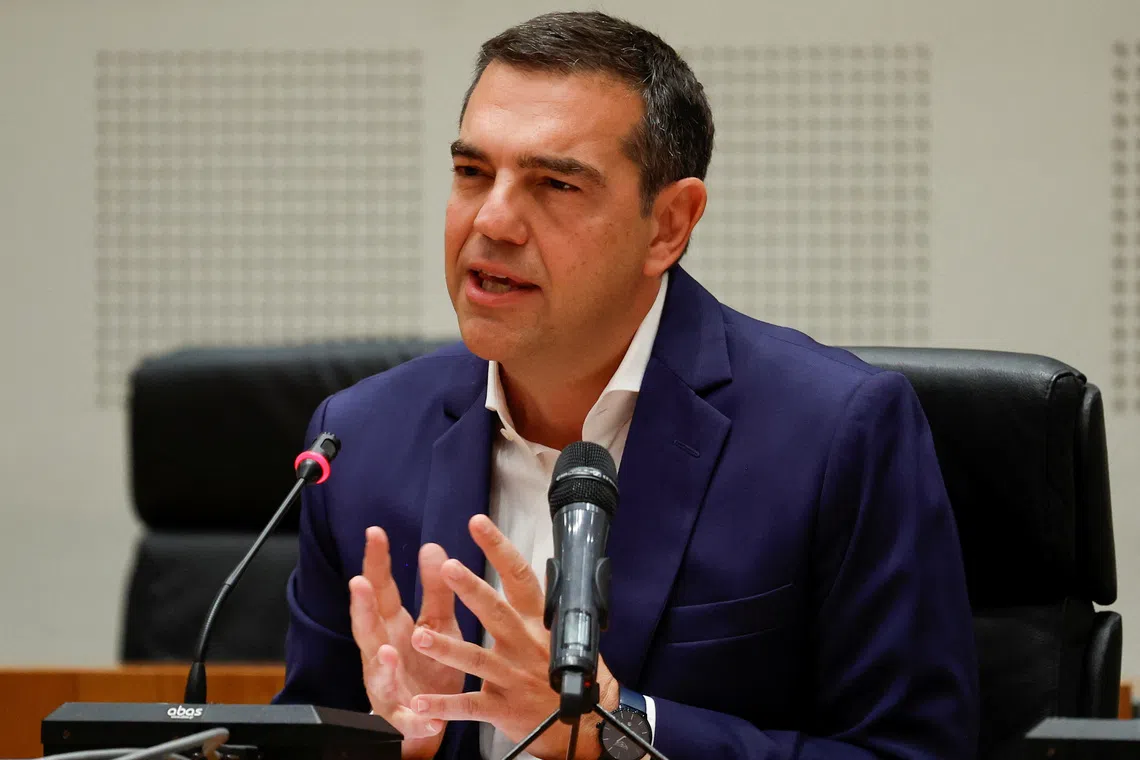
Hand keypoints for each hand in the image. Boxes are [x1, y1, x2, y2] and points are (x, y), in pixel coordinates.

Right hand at [349, 527, 466, 759]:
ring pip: (380, 674)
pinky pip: (408, 718)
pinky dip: (415, 719)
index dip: (376, 562)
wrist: (431, 717)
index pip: (380, 589)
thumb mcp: (438, 623)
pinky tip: (426, 717)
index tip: (375, 533)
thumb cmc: (431, 664)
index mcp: (392, 626)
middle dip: (362, 607)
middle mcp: (383, 653)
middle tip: (360, 584)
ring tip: (388, 652)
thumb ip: (435, 588)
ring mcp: (389, 686)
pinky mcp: (404, 717)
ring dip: (382, 664)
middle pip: (368, 627)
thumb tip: (432, 546)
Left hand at [407, 515, 619, 759]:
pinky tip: (419, 703)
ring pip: (477, 660)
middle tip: (447, 568)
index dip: (499, 548)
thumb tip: (541, 568)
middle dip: (472, 590)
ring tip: (419, 637)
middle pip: (496, 612)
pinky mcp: (503, 708)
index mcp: (539, 622)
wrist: (585, 724)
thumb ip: (546, 604)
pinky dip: (444, 706)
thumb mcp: (568, 632)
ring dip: (447, 649)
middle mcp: (526, 645)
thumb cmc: (575, 674)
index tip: (477, 523)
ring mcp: (514, 677)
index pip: (519, 577)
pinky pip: (470, 706)